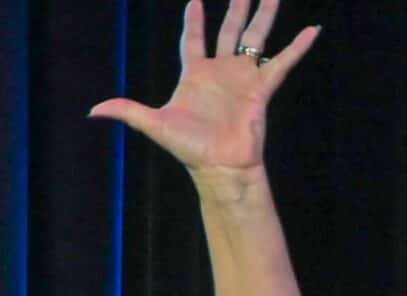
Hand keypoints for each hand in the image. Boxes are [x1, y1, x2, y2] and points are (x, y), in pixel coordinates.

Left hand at [87, 0, 319, 179]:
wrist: (220, 167)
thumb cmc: (189, 148)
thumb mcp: (154, 124)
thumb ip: (127, 111)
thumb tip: (93, 110)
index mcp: (195, 76)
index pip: (193, 40)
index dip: (193, 21)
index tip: (196, 1)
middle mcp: (221, 72)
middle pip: (229, 31)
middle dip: (235, 8)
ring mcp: (243, 78)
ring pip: (255, 38)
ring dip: (264, 15)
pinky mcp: (262, 88)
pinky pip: (283, 62)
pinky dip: (298, 47)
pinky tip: (313, 30)